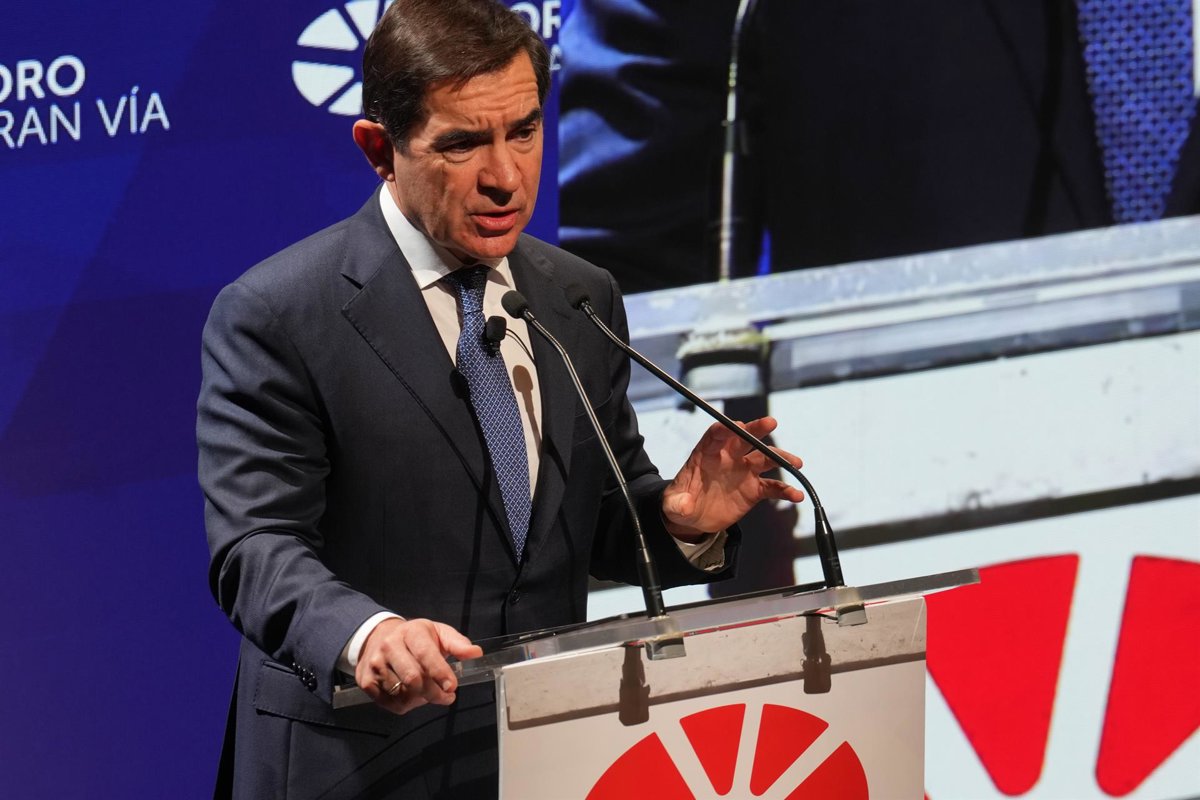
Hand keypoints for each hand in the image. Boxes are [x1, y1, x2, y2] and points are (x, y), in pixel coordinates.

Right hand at [354, 618, 483, 714]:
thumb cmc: (413, 637)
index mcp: (410, 632)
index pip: (425, 654)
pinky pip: (391, 704)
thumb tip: (475, 653)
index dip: (440, 673)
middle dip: (434, 693)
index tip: (452, 687)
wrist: (377, 637)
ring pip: (403, 694)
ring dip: (421, 699)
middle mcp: (389, 647)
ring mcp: (375, 665)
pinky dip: (406, 705)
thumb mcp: (437, 632)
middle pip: (413, 679)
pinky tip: (412, 695)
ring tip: (428, 692)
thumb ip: (457, 643)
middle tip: (447, 696)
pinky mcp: (366, 681)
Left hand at [662, 416, 804, 539]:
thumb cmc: (681, 503)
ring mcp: (743, 472)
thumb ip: (677, 503)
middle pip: (744, 439)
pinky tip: (796, 495)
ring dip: (780, 458)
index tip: (734, 426)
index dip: (724, 430)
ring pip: (764, 459)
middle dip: (756, 430)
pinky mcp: (753, 489)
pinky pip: (772, 487)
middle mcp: (728, 458)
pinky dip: (785, 490)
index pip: (715, 436)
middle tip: (770, 422)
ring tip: (795, 463)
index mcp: (706, 454)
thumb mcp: (673, 504)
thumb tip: (683, 504)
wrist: (694, 518)